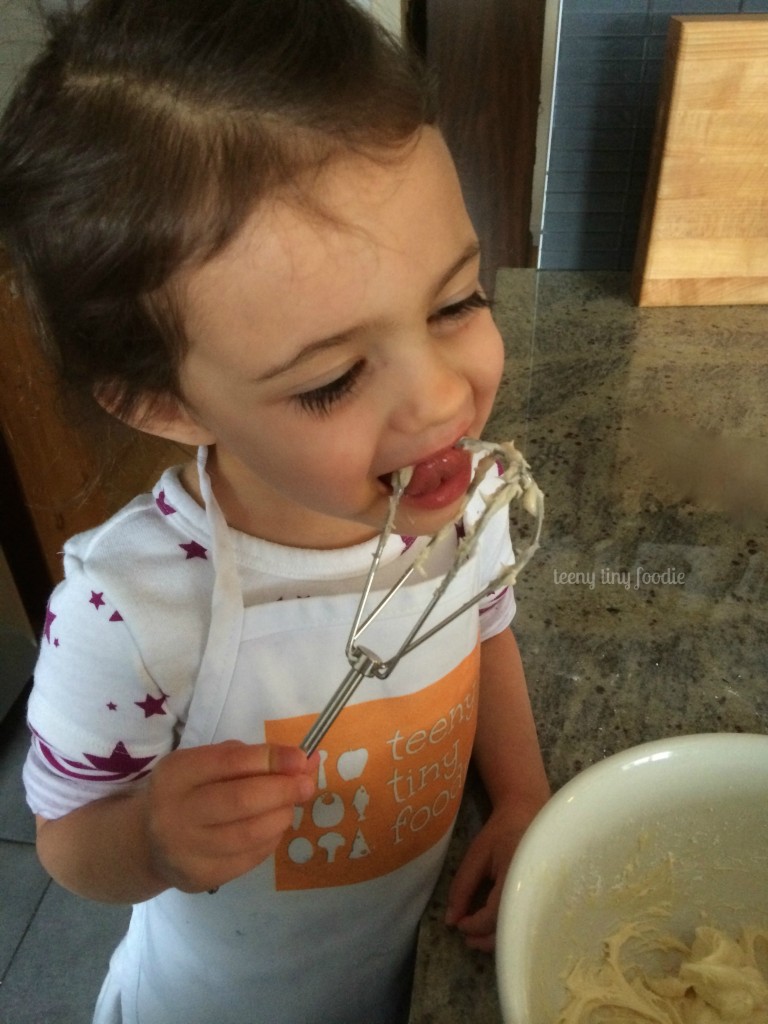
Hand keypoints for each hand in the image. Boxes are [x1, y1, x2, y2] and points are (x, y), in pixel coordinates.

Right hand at [144, 740, 315, 892]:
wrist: (145, 843)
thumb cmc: (185, 792)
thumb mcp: (202, 764)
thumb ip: (247, 759)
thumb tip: (300, 762)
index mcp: (176, 774)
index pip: (229, 763)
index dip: (270, 759)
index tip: (300, 758)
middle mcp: (174, 813)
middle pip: (241, 801)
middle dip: (283, 790)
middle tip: (307, 785)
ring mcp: (186, 851)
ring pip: (249, 834)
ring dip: (281, 816)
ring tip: (289, 806)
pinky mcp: (200, 878)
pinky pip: (249, 859)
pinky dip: (270, 840)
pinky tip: (273, 827)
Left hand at [444, 804, 539, 951]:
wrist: (528, 815)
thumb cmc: (501, 833)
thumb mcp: (476, 856)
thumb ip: (462, 888)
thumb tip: (451, 921)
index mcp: (515, 877)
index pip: (493, 916)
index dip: (473, 926)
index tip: (459, 926)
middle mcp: (532, 891)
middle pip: (509, 930)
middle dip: (484, 939)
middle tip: (467, 939)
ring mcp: (541, 896)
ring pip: (519, 930)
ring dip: (497, 938)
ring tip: (477, 936)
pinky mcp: (543, 899)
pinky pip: (525, 921)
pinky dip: (508, 929)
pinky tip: (495, 927)